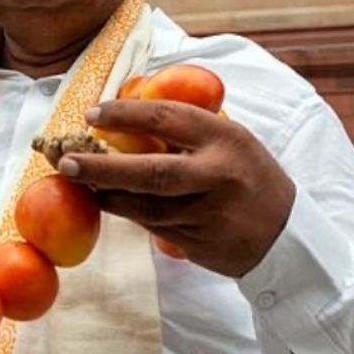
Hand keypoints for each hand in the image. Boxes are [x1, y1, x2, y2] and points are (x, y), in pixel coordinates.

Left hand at [57, 99, 295, 276]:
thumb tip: (128, 112)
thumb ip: (188, 128)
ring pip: (144, 204)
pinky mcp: (198, 241)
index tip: (92, 114)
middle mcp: (216, 174)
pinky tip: (106, 200)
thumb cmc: (248, 176)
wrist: (287, 236)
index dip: (124, 115)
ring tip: (77, 181)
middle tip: (66, 160)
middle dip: (101, 166)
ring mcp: (207, 212)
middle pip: (149, 170)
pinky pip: (152, 225)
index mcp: (224, 137)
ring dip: (106, 193)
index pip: (166, 118)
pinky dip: (125, 211)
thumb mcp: (230, 140)